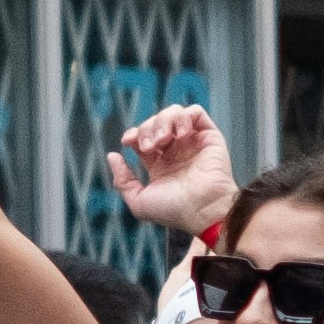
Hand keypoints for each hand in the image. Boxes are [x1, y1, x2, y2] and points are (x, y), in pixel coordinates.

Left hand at [106, 103, 240, 243]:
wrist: (202, 210)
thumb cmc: (174, 211)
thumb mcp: (139, 202)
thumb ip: (122, 181)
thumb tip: (113, 156)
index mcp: (161, 165)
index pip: (142, 137)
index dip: (133, 134)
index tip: (128, 142)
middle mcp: (177, 152)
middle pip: (155, 123)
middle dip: (146, 129)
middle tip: (150, 146)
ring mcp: (193, 143)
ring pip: (173, 113)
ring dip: (163, 121)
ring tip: (164, 139)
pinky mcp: (210, 138)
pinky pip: (196, 112)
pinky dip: (183, 116)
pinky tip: (180, 134)